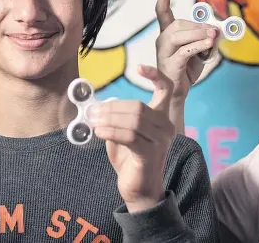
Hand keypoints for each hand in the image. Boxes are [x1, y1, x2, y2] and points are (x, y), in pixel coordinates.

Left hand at [89, 65, 174, 212]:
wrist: (140, 191)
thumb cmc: (131, 161)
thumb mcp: (122, 135)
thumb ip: (116, 119)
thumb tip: (98, 105)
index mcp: (162, 117)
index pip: (165, 89)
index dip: (154, 75)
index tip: (138, 67)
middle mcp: (166, 126)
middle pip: (138, 106)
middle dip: (111, 107)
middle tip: (92, 111)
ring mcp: (161, 140)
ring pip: (133, 119)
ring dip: (108, 119)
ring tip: (93, 121)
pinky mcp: (151, 153)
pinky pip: (129, 136)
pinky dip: (111, 131)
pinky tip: (98, 132)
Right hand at [155, 0, 217, 102]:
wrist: (177, 91)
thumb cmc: (187, 69)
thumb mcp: (198, 50)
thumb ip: (205, 39)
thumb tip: (216, 30)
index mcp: (167, 34)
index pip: (162, 12)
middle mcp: (162, 40)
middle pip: (179, 24)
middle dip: (198, 26)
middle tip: (214, 31)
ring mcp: (164, 51)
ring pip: (180, 35)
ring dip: (199, 34)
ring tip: (213, 36)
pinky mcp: (170, 63)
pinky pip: (185, 50)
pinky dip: (199, 46)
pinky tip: (209, 45)